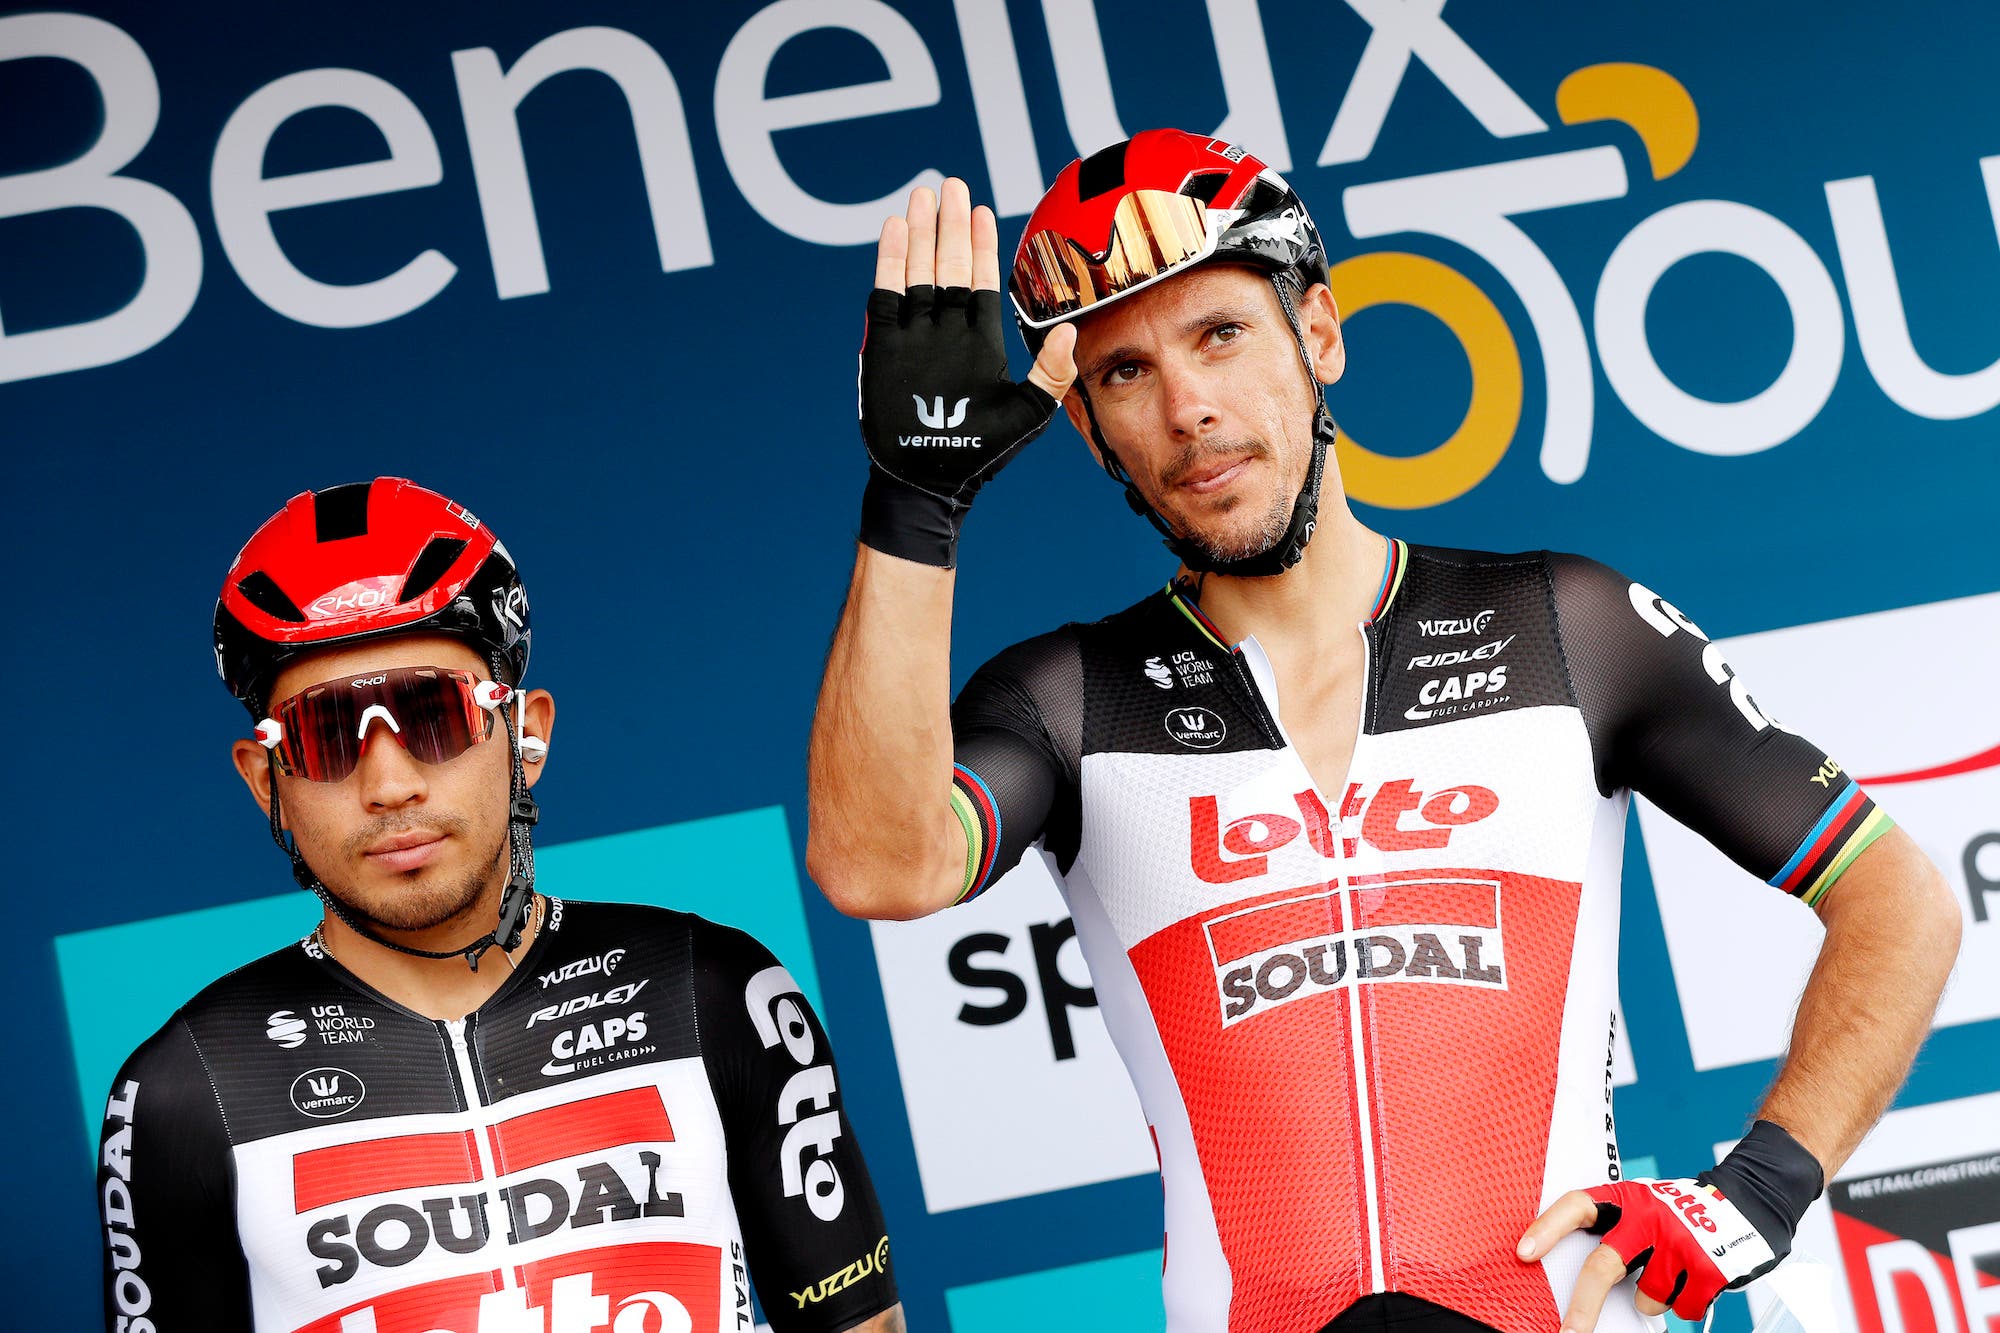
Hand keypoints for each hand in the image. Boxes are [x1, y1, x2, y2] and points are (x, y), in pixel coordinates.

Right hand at [856, 177, 1076, 566]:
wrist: (929, 480)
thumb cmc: (980, 453)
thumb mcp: (1028, 414)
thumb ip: (1052, 373)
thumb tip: (1072, 329)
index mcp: (978, 340)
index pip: (982, 280)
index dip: (982, 244)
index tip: (981, 209)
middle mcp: (945, 330)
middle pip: (949, 264)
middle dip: (949, 224)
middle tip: (949, 183)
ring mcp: (914, 334)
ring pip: (918, 270)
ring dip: (920, 233)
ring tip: (922, 195)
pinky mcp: (884, 345)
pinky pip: (886, 295)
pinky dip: (890, 262)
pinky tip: (895, 230)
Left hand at [1519, 1178, 1781, 1330]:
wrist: (1752, 1198)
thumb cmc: (1684, 1214)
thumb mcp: (1645, 1209)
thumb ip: (1617, 1235)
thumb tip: (1578, 1284)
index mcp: (1626, 1198)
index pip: (1576, 1206)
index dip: (1548, 1228)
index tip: (1523, 1252)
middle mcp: (1648, 1216)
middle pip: (1604, 1267)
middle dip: (1583, 1307)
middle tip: (1569, 1332)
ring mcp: (1679, 1240)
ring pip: (1648, 1298)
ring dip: (1657, 1297)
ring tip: (1676, 1271)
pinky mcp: (1709, 1266)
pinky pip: (1682, 1308)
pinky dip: (1688, 1303)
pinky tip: (1699, 1278)